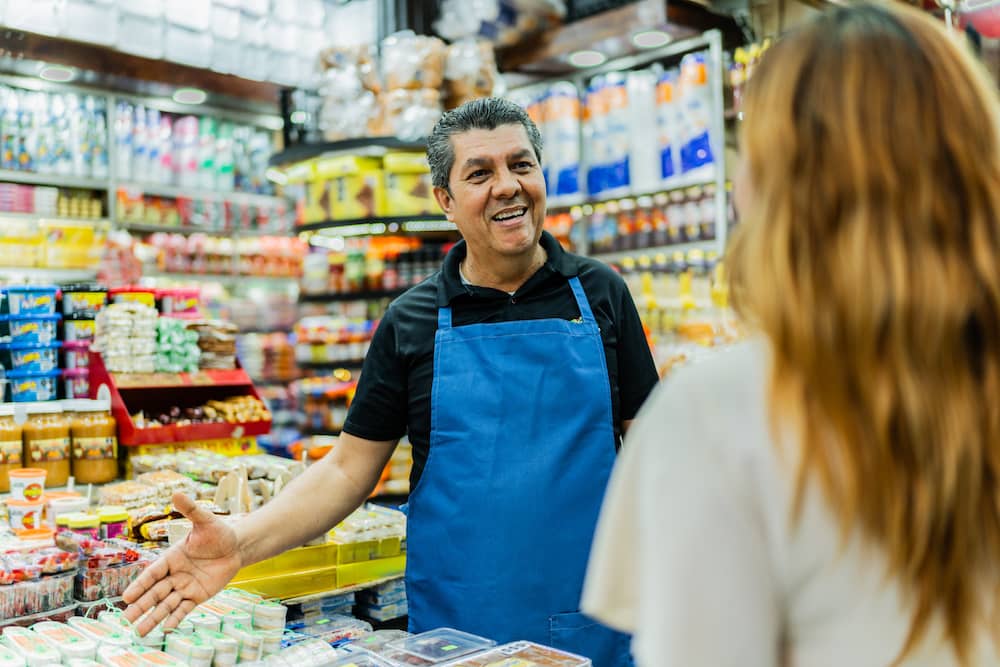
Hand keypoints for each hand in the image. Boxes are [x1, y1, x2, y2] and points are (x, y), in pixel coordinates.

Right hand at [122, 492, 242, 635]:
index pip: (153, 573)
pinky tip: (166, 629)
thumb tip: (176, 493)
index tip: (127, 596)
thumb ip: (190, 510)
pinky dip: (175, 618)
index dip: (141, 584)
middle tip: (126, 618)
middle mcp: (175, 574)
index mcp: (172, 557)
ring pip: (166, 604)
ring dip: (153, 616)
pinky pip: (184, 609)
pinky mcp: (197, 596)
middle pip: (155, 592)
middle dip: (141, 605)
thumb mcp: (205, 520)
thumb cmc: (218, 532)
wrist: (236, 546)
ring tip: (139, 631)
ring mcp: (185, 586)